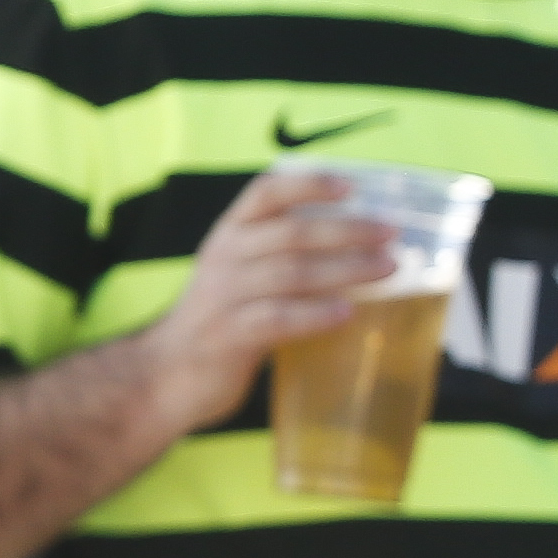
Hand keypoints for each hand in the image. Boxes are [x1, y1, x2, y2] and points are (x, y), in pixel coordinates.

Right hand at [138, 166, 396, 436]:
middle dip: (347, 230)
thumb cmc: (223, 319)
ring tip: (388, 269)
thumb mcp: (243, 275)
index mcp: (230, 235)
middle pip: (291, 232)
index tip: (352, 186)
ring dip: (345, 268)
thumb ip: (286, 257)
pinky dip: (314, 314)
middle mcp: (224, 258)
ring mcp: (223, 297)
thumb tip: (367, 250)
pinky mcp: (228, 335)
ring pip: (290, 272)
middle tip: (392, 234)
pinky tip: (346, 314)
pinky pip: (276, 319)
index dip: (309, 185)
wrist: (165, 373)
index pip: (265, 193)